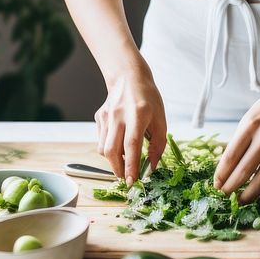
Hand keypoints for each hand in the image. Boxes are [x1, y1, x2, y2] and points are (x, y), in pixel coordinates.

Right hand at [95, 64, 166, 184]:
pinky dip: (109, 149)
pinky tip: (119, 145)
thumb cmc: (148, 99)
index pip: (131, 145)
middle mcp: (119, 115)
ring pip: (103, 148)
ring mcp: (106, 116)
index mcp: (138, 114)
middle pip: (112, 150)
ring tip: (125, 162)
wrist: (128, 77)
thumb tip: (151, 167)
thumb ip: (158, 145)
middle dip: (118, 169)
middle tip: (127, 178)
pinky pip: (101, 140)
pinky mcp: (99, 117)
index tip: (132, 181)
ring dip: (113, 161)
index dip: (131, 165)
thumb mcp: (161, 120)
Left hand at [213, 83, 259, 202]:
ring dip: (250, 194)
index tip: (216, 185)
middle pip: (245, 170)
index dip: (221, 174)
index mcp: (251, 124)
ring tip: (241, 201)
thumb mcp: (249, 118)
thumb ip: (240, 142)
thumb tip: (227, 171)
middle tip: (224, 197)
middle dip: (231, 187)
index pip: (231, 156)